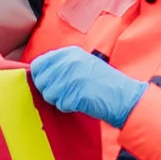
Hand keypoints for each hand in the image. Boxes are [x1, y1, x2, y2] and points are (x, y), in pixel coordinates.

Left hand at [29, 47, 146, 125]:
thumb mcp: (82, 63)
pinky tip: (80, 102)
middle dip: (48, 89)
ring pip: (48, 94)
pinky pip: (60, 104)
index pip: (39, 63)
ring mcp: (71, 78)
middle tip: (63, 92)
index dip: (40, 75)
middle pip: (41, 80)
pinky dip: (68, 107)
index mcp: (70, 53)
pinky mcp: (74, 94)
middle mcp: (68, 63)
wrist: (122, 96)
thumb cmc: (103, 82)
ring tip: (74, 96)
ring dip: (58, 99)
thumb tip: (39, 73)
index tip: (46, 82)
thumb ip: (62, 65)